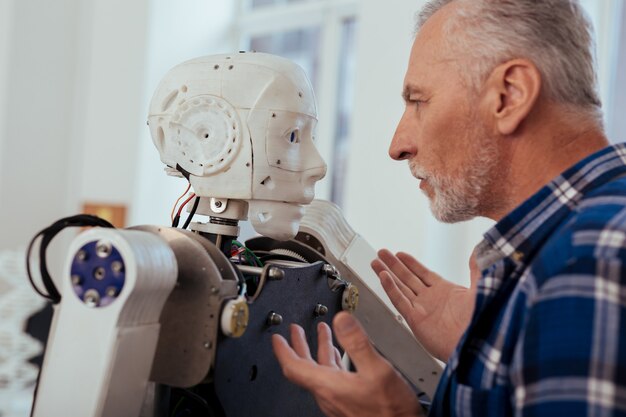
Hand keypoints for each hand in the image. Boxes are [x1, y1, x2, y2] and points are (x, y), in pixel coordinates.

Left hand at [272, 312, 423, 416]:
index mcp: (328, 385)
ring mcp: (337, 400)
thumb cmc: (391, 411)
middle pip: (304, 368)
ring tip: (320, 333)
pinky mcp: (347, 403)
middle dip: (299, 346)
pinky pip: (332, 379)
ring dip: (318, 351)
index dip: (283, 350)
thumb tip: (342, 319)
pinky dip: (331, 361)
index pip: (294, 366)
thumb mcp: (377, 369)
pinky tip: (338, 355)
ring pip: (319, 372)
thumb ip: (357, 342)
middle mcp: (328, 395)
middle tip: (294, 331)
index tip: (277, 338)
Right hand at [371, 249, 479, 360]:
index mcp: (445, 291)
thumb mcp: (481, 289)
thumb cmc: (481, 321)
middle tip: (382, 253)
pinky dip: (390, 289)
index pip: (423, 273)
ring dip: (387, 274)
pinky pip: (400, 301)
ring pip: (400, 287)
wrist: (477, 345)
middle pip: (407, 278)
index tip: (400, 253)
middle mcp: (431, 299)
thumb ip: (476, 270)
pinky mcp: (416, 320)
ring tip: (375, 262)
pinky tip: (383, 277)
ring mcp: (422, 309)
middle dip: (394, 265)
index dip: (411, 263)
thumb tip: (479, 251)